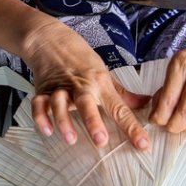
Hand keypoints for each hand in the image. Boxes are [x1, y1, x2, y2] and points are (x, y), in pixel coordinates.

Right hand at [23, 20, 150, 149]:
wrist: (52, 41)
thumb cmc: (81, 60)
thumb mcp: (104, 74)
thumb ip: (123, 94)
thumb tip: (146, 103)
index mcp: (100, 84)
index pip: (119, 108)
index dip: (131, 127)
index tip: (142, 144)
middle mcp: (81, 86)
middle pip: (87, 103)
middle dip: (93, 122)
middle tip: (100, 140)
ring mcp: (60, 88)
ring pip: (60, 104)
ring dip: (64, 121)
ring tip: (70, 139)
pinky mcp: (43, 90)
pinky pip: (39, 104)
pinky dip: (41, 117)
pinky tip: (47, 130)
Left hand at [150, 34, 185, 132]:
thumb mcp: (178, 64)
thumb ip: (167, 86)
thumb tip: (157, 110)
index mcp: (181, 66)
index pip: (168, 99)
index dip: (159, 116)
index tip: (155, 120)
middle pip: (184, 113)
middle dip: (173, 127)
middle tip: (168, 126)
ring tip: (182, 124)